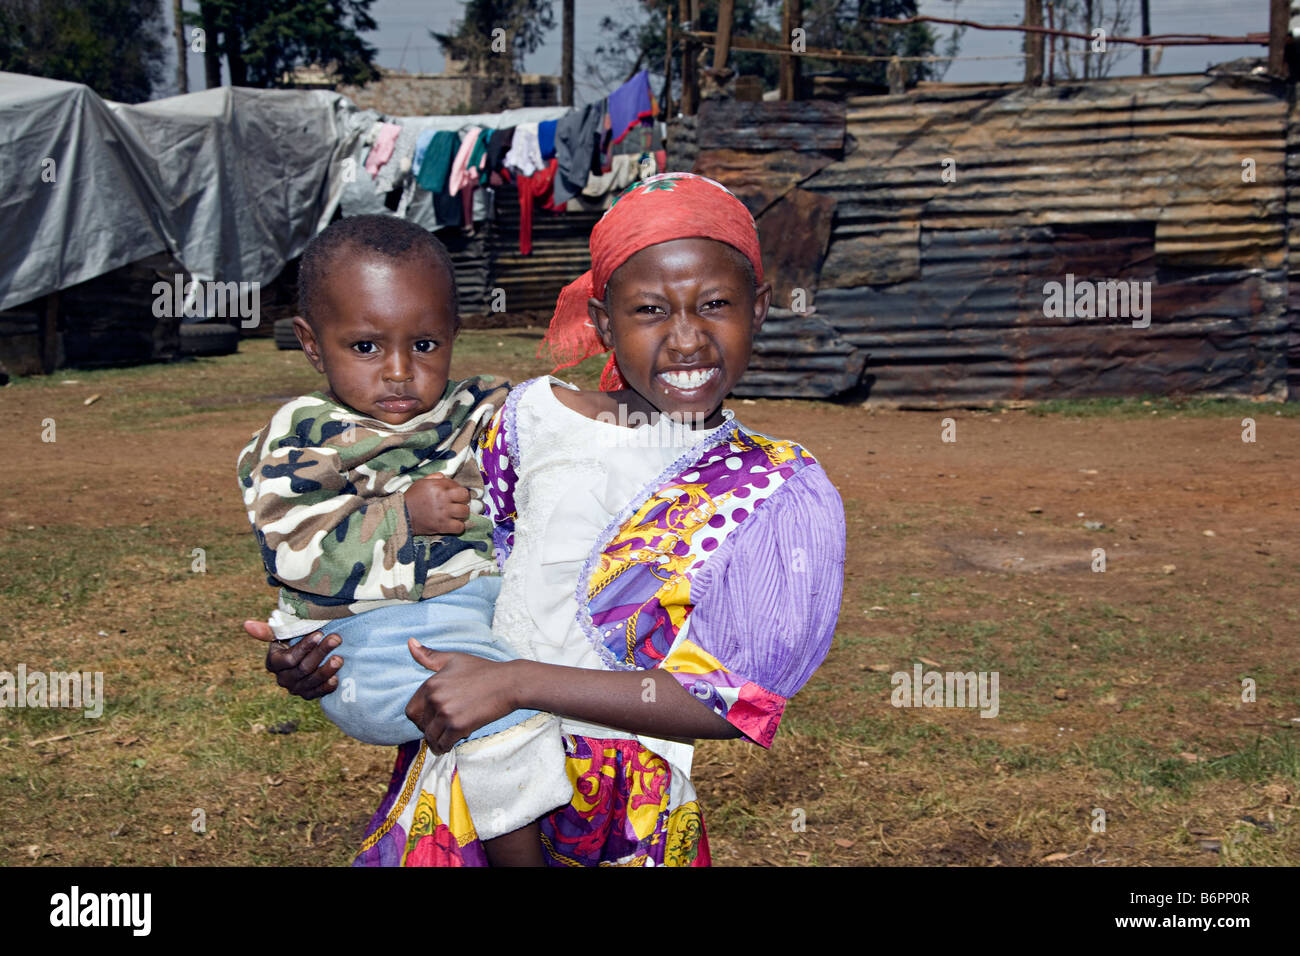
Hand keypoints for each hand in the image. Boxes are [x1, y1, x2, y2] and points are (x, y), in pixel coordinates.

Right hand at [242, 619, 341, 699]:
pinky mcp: (307, 694)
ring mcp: (295, 688)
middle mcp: (282, 679)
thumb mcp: (282, 632)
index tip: (319, 634)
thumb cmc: (294, 638)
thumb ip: (267, 630)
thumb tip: (246, 624)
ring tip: (339, 658)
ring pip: (311, 681)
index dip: (304, 647)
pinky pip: (316, 693)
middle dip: (320, 653)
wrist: (308, 653)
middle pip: (302, 669)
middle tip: (336, 639)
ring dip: (326, 670)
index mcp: (274, 663)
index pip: (289, 659)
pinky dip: (326, 688)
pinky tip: (336, 679)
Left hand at [403, 641, 518, 753]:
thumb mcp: (454, 659)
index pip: (411, 710)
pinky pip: (443, 743)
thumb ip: (429, 656)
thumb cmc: (482, 670)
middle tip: (439, 728)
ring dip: (436, 740)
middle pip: (420, 725)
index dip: (420, 716)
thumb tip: (409, 642)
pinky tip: (450, 743)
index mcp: (430, 684)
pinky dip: (445, 746)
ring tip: (444, 738)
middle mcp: (435, 699)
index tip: (431, 717)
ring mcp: (446, 714)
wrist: (508, 683)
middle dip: (428, 728)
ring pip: (431, 736)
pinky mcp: (459, 726)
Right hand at [405, 474, 473, 535]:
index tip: (453, 494)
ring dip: (462, 513)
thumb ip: (434, 478)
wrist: (402, 515)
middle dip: (463, 500)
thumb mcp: (420, 482)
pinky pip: (459, 527)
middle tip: (458, 503)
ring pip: (465, 512)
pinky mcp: (442, 526)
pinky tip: (453, 524)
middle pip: (465, 497)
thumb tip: (444, 476)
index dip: (457, 489)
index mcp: (438, 486)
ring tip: (456, 514)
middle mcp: (443, 498)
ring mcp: (444, 513)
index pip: (458, 486)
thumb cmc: (411, 498)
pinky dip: (458, 526)